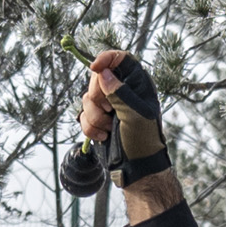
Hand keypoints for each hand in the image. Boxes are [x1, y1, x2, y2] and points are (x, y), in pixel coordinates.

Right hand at [79, 49, 165, 174]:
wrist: (135, 167)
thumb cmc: (142, 140)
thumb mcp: (135, 115)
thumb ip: (120, 93)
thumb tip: (103, 73)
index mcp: (136, 85)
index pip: (120, 59)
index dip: (106, 59)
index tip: (95, 68)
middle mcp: (121, 91)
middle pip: (97, 78)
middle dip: (98, 97)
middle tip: (109, 111)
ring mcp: (108, 105)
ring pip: (87, 99)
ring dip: (95, 117)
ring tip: (109, 128)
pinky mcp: (97, 119)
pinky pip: (83, 115)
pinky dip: (90, 127)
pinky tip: (104, 136)